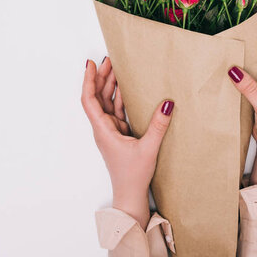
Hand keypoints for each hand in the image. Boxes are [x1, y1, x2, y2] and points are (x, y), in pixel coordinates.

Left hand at [82, 56, 173, 228]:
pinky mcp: (119, 134)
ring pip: (106, 102)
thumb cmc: (133, 176)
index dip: (88, 81)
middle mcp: (103, 128)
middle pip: (96, 97)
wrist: (130, 196)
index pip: (89, 100)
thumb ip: (158, 125)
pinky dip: (119, 97)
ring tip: (115, 67)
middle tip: (108, 59)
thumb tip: (167, 103)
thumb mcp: (148, 148)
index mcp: (102, 130)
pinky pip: (116, 110)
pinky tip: (125, 87)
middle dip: (100, 77)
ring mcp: (110, 131)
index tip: (90, 64)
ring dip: (109, 85)